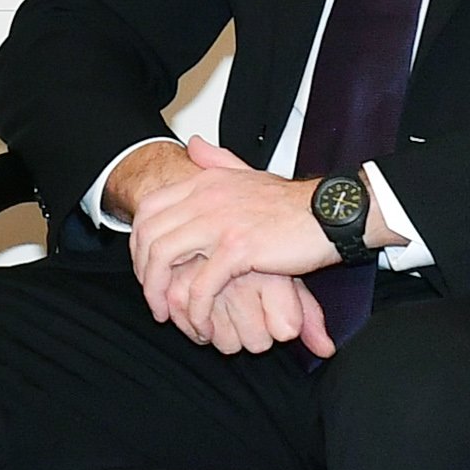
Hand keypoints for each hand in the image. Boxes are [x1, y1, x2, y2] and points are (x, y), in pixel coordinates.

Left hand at [126, 136, 337, 344]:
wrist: (331, 213)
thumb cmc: (293, 203)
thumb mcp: (248, 173)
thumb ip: (217, 160)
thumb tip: (191, 145)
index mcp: (204, 181)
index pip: (149, 209)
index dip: (138, 242)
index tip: (145, 269)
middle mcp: (205, 198)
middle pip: (149, 236)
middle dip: (143, 273)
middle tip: (153, 299)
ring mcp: (219, 222)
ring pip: (164, 259)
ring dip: (160, 293)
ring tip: (168, 315)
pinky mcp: (237, 249)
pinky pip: (200, 285)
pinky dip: (195, 309)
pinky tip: (201, 324)